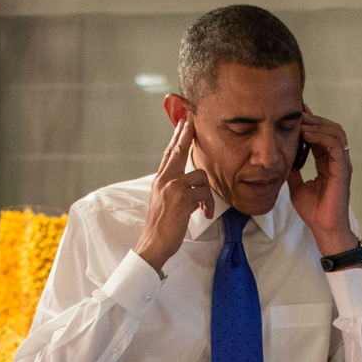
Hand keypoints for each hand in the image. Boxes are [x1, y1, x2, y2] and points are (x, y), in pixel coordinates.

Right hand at [133, 116, 213, 273]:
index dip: (177, 135)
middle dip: (187, 133)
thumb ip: (177, 190)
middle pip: (179, 150)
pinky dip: (208, 204)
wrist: (153, 243)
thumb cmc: (161, 227)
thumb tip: (193, 188)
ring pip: (201, 176)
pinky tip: (204, 213)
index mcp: (160, 180)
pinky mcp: (183, 198)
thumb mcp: (165, 203)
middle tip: (193, 117)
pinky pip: (205, 193)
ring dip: (207, 194)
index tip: (183, 120)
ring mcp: (173, 187)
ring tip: (204, 208)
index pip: (169, 153)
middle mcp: (164, 180)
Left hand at [288, 108, 357, 256]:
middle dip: (314, 119)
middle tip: (297, 114)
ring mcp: (342, 163)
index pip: (320, 137)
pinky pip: (335, 144)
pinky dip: (321, 135)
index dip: (309, 124)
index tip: (294, 116)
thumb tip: (282, 159)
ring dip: (318, 124)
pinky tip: (307, 134)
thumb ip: (293, 171)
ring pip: (336, 132)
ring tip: (301, 122)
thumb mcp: (296, 186)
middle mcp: (337, 160)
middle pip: (330, 129)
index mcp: (327, 163)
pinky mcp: (343, 168)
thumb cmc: (314, 211)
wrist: (323, 227)